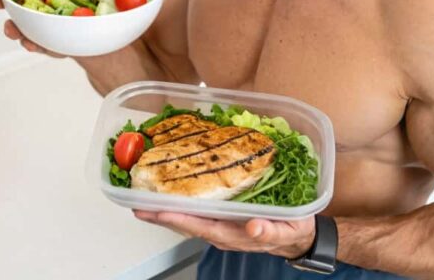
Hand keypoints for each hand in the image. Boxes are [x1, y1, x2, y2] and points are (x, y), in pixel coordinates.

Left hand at [133, 210, 314, 257]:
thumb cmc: (291, 232)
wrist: (297, 238)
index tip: (156, 211)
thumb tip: (253, 226)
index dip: (176, 218)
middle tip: (136, 204)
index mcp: (233, 234)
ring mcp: (221, 226)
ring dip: (167, 210)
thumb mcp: (286, 230)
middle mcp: (222, 232)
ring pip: (189, 219)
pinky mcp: (223, 219)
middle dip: (161, 215)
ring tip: (145, 198)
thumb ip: (270, 230)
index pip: (199, 226)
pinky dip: (182, 205)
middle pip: (186, 223)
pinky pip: (198, 213)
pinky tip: (172, 194)